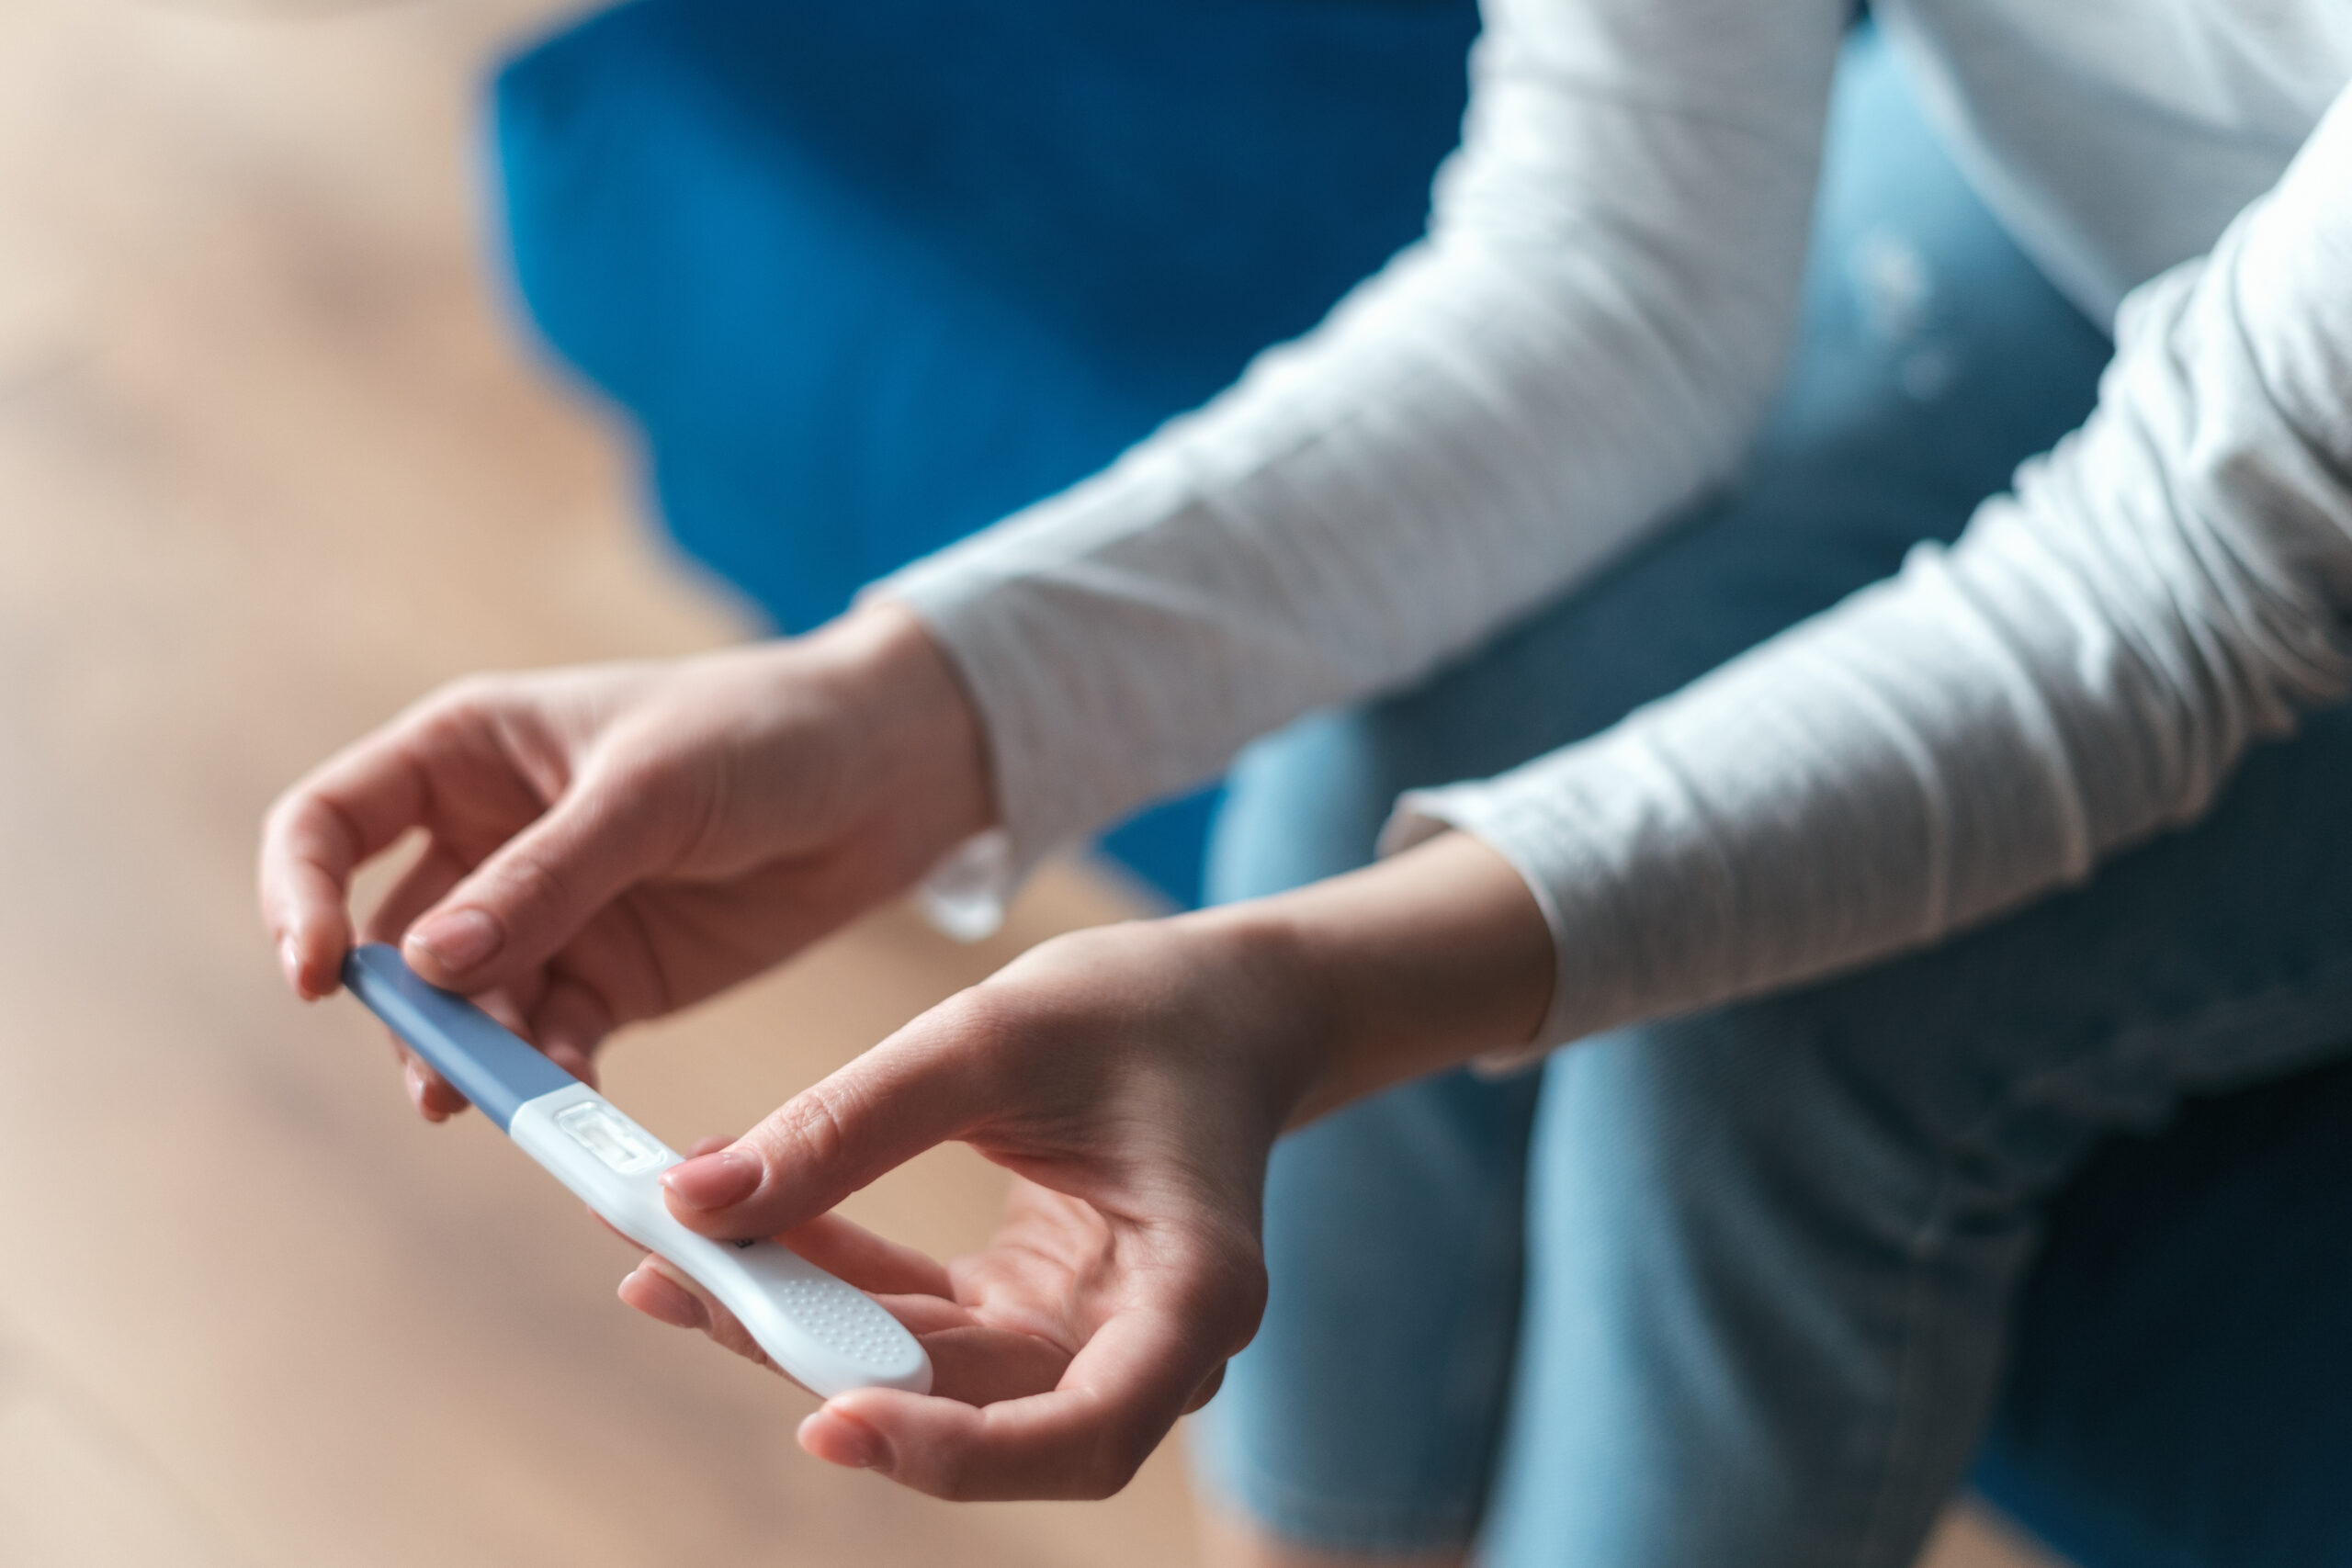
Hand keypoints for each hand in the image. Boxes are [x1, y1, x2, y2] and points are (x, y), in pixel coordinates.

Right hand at [257, 604, 990, 1113]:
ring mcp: (547, 916)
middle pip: (395, 941)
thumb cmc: (766, 732)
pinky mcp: (611, 979)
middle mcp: (488, 836)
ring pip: (468, 1008)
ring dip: (474, 1058)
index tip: (320, 973)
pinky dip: (550, 1073)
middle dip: (407, 1013)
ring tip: (502, 1102)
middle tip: (438, 1079)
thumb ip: (546, 875)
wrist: (894, 774)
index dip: (301, 896)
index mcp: (466, 752)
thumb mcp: (653, 789)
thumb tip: (430, 964)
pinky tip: (573, 1099)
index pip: (329, 823)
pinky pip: (550, 1039)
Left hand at [618, 833, 1554, 1499]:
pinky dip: (821, 1280)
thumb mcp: (999, 1036)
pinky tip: (729, 1233)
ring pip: (918, 1372)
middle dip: (811, 1355)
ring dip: (791, 1320)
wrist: (1219, 1000)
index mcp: (1192, 1295)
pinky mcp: (1025, 1313)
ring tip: (665, 1258)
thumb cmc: (1148, 1006)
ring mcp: (1080, 1339)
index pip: (1084, 1435)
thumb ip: (852, 1123)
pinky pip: (910, 1321)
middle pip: (969, 1406)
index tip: (834, 1420)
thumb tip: (694, 1201)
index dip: (960, 1453)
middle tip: (674, 1284)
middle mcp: (1143, 1347)